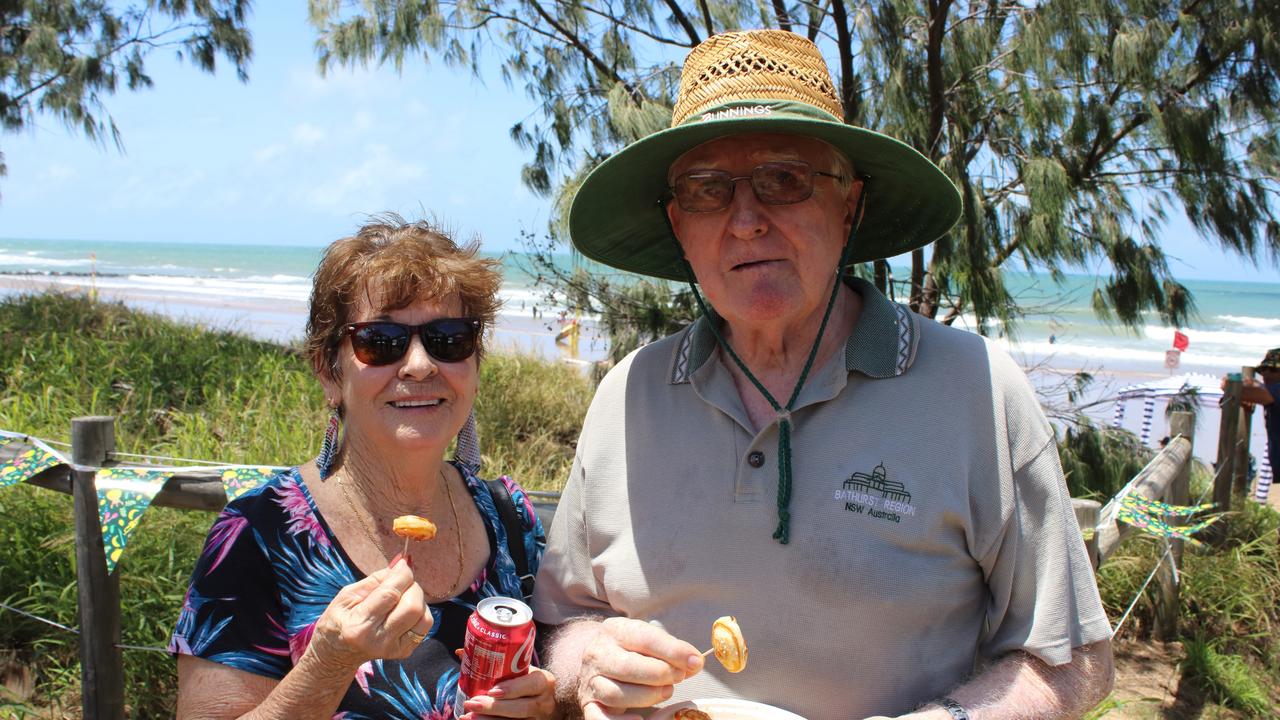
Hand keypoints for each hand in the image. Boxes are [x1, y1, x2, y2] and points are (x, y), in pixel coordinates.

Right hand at [306, 556, 433, 669]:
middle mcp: (380, 640)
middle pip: (413, 607)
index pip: (391, 594)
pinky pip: (424, 626)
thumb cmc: (338, 619)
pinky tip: (404, 610)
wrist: (336, 653)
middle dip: (412, 586)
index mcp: (360, 626)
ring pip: (424, 618)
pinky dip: (420, 612)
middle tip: (401, 582)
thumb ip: (376, 579)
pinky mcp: (404, 652)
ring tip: (403, 597)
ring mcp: (394, 649)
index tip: (403, 563)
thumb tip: (401, 563)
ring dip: (418, 600)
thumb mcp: (347, 595)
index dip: (402, 574)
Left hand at [460, 667, 556, 718]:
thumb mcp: (520, 670)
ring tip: (467, 716)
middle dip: (494, 708)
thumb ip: (498, 663)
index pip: (532, 684)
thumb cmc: (527, 681)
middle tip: (471, 703)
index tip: (492, 690)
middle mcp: (544, 702)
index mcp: (544, 681)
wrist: (544, 701)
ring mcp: (538, 719)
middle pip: (522, 708)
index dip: (513, 688)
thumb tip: (462, 653)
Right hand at [576, 617, 702, 719]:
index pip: (645, 638)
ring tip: (666, 692)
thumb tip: (695, 663)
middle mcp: (598, 654)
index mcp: (615, 630)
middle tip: (679, 677)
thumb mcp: (649, 641)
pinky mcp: (589, 704)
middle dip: (660, 674)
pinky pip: (598, 718)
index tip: (696, 662)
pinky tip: (639, 719)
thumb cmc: (633, 650)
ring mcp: (591, 680)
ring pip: (615, 693)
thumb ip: (672, 651)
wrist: (600, 660)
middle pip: (627, 667)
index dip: (673, 651)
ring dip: (647, 696)